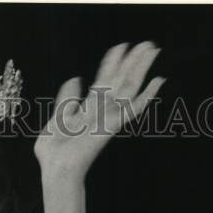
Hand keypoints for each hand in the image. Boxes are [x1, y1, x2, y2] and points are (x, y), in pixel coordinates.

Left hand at [35, 41, 164, 177]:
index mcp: (87, 109)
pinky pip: (134, 108)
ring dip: (141, 68)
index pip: (104, 80)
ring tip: (152, 50)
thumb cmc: (54, 154)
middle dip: (133, 61)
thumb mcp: (56, 119)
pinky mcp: (113, 125)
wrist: (57, 169)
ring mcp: (109, 117)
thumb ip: (67, 99)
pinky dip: (147, 95)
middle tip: (147, 43)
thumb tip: (76, 78)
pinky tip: (158, 81)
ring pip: (129, 87)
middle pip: (121, 80)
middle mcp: (101, 111)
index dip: (112, 63)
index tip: (121, 46)